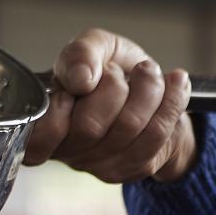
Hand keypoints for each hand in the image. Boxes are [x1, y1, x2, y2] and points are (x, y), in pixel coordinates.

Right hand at [23, 28, 197, 183]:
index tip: (81, 83)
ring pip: (128, 127)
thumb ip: (79, 53)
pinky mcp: (135, 167)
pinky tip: (175, 82)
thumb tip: (80, 79)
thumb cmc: (110, 70)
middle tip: (119, 72)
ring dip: (146, 89)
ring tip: (148, 73)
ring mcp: (101, 165)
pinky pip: (157, 132)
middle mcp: (68, 152)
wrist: (149, 88)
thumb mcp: (93, 47)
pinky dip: (172, 99)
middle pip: (89, 126)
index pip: (40, 134)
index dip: (61, 105)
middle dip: (113, 86)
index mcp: (44, 125)